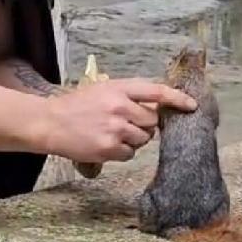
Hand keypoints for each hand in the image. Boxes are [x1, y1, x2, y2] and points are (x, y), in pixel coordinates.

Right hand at [44, 79, 195, 163]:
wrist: (50, 122)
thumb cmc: (76, 106)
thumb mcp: (102, 90)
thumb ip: (128, 95)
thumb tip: (156, 106)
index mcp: (118, 88)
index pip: (156, 91)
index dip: (177, 98)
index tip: (191, 105)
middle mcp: (120, 107)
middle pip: (152, 120)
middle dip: (145, 124)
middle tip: (125, 123)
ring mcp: (115, 128)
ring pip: (143, 138)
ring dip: (134, 139)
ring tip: (112, 133)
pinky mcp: (109, 147)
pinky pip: (130, 153)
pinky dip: (122, 152)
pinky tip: (105, 144)